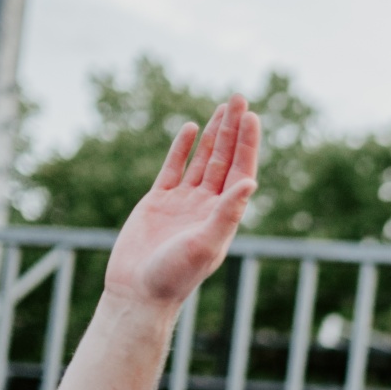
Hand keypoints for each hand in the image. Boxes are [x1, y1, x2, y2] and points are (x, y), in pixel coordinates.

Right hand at [102, 96, 261, 312]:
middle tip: (240, 98)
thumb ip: (227, 212)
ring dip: (213, 135)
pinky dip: (181, 148)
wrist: (138, 291)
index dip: (247, 144)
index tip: (252, 117)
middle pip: (225, 160)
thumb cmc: (175, 275)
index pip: (241, 171)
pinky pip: (173, 168)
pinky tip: (190, 128)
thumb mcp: (206, 243)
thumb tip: (250, 183)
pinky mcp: (158, 202)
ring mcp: (183, 202)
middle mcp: (207, 206)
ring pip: (202, 160)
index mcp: (224, 216)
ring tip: (223, 107)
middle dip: (233, 130)